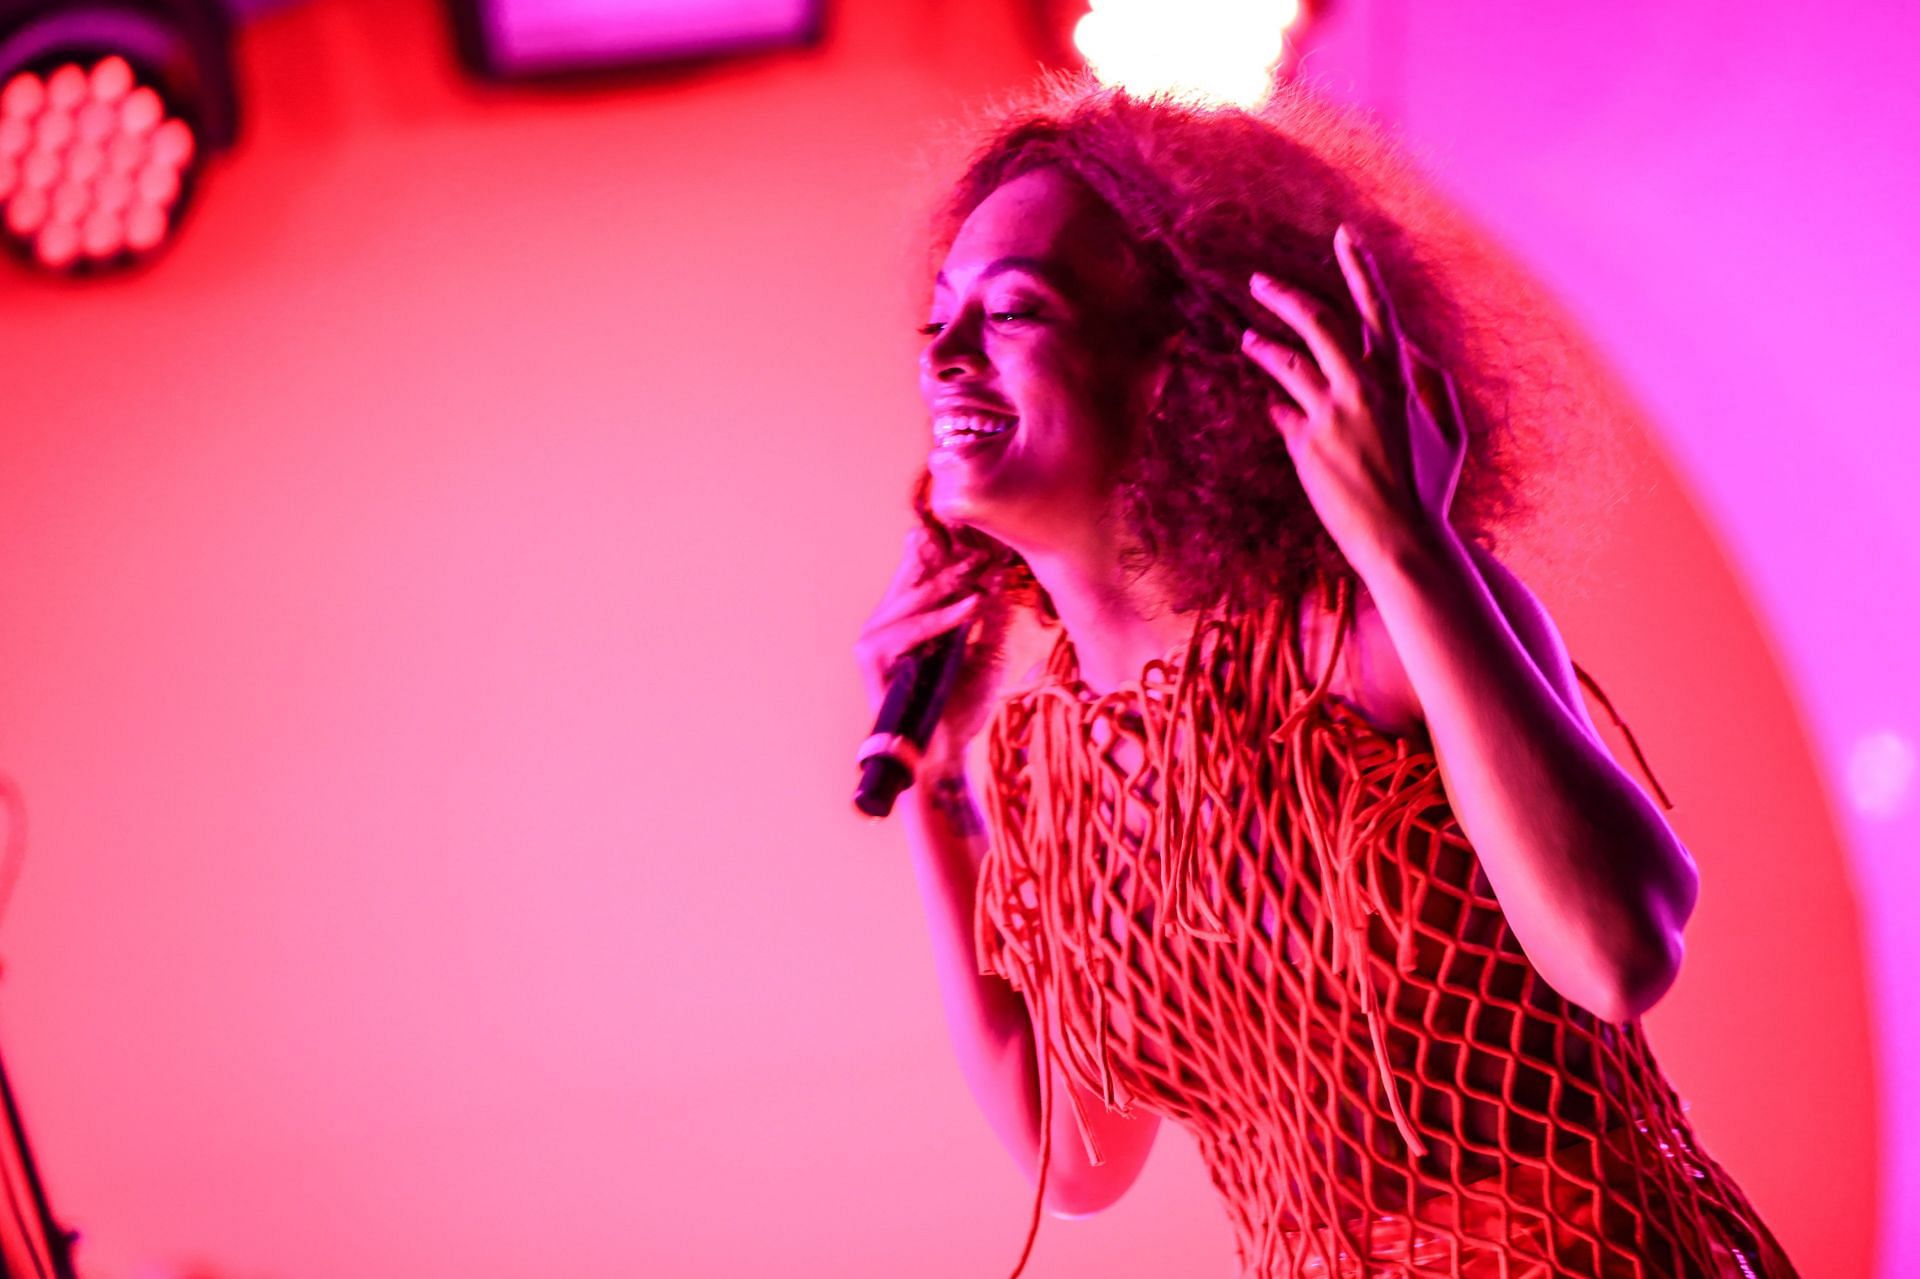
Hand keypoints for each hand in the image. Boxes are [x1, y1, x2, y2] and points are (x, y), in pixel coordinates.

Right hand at [852, 527, 1013, 771]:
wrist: (942, 754)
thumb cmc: (959, 710)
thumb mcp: (985, 656)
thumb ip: (988, 620)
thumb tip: (1000, 578)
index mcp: (911, 622)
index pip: (922, 573)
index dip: (946, 550)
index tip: (977, 531)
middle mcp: (889, 625)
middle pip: (911, 575)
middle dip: (946, 555)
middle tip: (979, 540)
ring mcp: (876, 641)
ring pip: (911, 597)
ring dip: (947, 581)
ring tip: (978, 566)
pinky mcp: (872, 659)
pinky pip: (910, 629)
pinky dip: (941, 618)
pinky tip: (970, 606)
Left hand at [1238, 224, 1466, 572]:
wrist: (1401, 540)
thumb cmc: (1431, 488)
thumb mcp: (1450, 431)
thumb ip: (1434, 383)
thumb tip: (1410, 347)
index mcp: (1401, 378)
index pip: (1376, 310)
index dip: (1360, 269)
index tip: (1344, 236)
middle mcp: (1362, 388)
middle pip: (1316, 323)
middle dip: (1284, 296)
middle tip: (1257, 282)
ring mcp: (1329, 414)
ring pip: (1287, 364)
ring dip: (1264, 347)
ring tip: (1247, 340)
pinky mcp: (1304, 443)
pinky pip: (1285, 415)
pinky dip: (1282, 409)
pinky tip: (1277, 409)